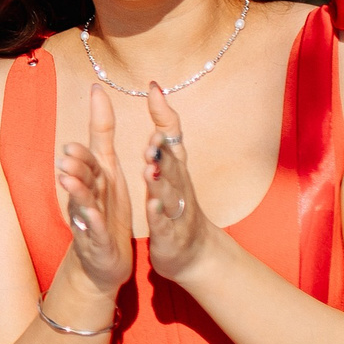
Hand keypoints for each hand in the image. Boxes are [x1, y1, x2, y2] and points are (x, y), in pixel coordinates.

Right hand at [53, 83, 134, 303]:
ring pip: (81, 201)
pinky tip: (93, 214)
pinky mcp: (96, 240)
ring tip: (68, 178)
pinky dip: (92, 221)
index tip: (96, 96)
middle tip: (69, 150)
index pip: (91, 150)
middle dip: (76, 162)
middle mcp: (88, 194)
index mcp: (96, 177)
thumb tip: (97, 91)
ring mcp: (88, 218)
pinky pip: (93, 230)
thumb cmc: (106, 210)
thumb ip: (102, 133)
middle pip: (81, 175)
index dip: (95, 125)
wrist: (103, 259)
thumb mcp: (106, 169)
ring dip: (76, 189)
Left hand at [138, 87, 218, 281]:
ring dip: (159, 180)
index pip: (173, 138)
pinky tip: (151, 205)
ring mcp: (175, 211)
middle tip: (152, 136)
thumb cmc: (178, 207)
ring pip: (168, 193)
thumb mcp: (172, 171)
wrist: (194, 253)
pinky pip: (164, 223)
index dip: (164, 115)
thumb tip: (158, 97)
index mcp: (176, 171)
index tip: (153, 90)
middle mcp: (179, 187)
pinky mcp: (168, 234)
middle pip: (172, 164)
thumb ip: (165, 140)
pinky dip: (158, 214)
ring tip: (149, 167)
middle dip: (162, 149)